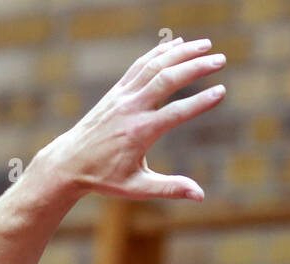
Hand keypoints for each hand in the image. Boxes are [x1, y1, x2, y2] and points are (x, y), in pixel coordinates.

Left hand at [34, 36, 226, 202]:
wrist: (68, 164)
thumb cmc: (103, 178)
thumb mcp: (136, 188)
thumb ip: (169, 188)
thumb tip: (200, 195)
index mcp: (139, 133)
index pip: (175, 112)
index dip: (200, 102)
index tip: (221, 92)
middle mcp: (130, 110)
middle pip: (166, 80)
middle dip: (195, 67)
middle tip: (221, 60)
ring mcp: (121, 97)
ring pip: (153, 67)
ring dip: (181, 53)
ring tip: (206, 44)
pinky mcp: (115, 92)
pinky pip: (139, 66)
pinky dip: (159, 53)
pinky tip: (178, 43)